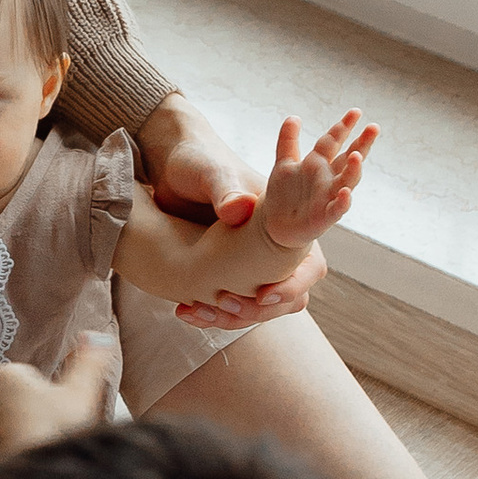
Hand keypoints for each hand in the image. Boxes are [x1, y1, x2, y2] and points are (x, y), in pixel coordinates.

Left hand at [0, 332, 121, 478]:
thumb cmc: (56, 435)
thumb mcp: (81, 395)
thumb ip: (89, 362)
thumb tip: (96, 334)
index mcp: (7, 375)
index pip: (28, 379)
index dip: (46, 398)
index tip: (55, 417)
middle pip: (8, 402)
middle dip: (22, 415)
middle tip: (44, 437)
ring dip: (6, 437)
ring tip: (29, 455)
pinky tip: (11, 468)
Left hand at [141, 94, 324, 328]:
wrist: (169, 168)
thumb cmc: (199, 160)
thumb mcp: (210, 170)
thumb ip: (225, 188)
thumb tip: (240, 209)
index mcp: (286, 223)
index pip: (309, 265)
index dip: (292, 285)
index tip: (263, 295)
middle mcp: (275, 248)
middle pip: (287, 297)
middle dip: (258, 311)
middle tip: (224, 305)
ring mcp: (253, 265)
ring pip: (258, 308)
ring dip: (232, 318)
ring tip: (195, 312)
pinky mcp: (227, 274)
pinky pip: (230, 305)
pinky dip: (212, 313)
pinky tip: (186, 311)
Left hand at [258, 112, 376, 251]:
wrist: (275, 224)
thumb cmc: (284, 193)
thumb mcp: (283, 162)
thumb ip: (288, 140)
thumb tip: (294, 116)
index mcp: (318, 163)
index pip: (333, 141)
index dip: (343, 127)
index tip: (356, 111)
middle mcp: (328, 178)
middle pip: (348, 159)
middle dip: (362, 143)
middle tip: (374, 127)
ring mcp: (328, 196)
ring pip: (346, 181)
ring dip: (354, 170)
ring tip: (357, 155)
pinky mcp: (324, 216)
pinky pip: (337, 209)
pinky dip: (342, 202)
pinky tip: (345, 193)